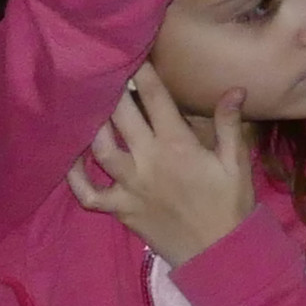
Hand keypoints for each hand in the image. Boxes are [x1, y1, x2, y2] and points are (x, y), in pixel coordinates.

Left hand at [69, 70, 261, 269]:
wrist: (219, 253)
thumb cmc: (230, 205)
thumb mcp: (237, 163)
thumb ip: (229, 125)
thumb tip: (234, 88)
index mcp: (178, 145)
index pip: (155, 98)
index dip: (141, 72)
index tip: (132, 52)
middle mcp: (149, 160)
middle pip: (120, 116)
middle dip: (111, 90)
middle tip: (102, 71)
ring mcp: (130, 186)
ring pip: (100, 148)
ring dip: (93, 125)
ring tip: (87, 106)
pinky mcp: (120, 209)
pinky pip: (88, 193)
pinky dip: (74, 177)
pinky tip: (69, 159)